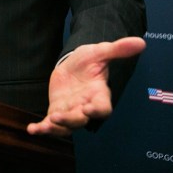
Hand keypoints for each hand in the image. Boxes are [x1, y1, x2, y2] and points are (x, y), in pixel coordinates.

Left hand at [26, 37, 145, 136]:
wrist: (73, 64)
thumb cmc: (89, 60)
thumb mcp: (101, 51)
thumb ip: (118, 49)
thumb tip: (140, 42)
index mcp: (98, 94)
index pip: (102, 108)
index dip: (98, 111)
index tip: (90, 110)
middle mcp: (85, 106)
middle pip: (81, 120)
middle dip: (70, 120)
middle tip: (57, 117)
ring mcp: (71, 111)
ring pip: (65, 126)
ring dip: (55, 128)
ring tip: (44, 126)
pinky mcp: (57, 111)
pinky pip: (50, 124)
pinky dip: (41, 128)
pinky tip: (31, 130)